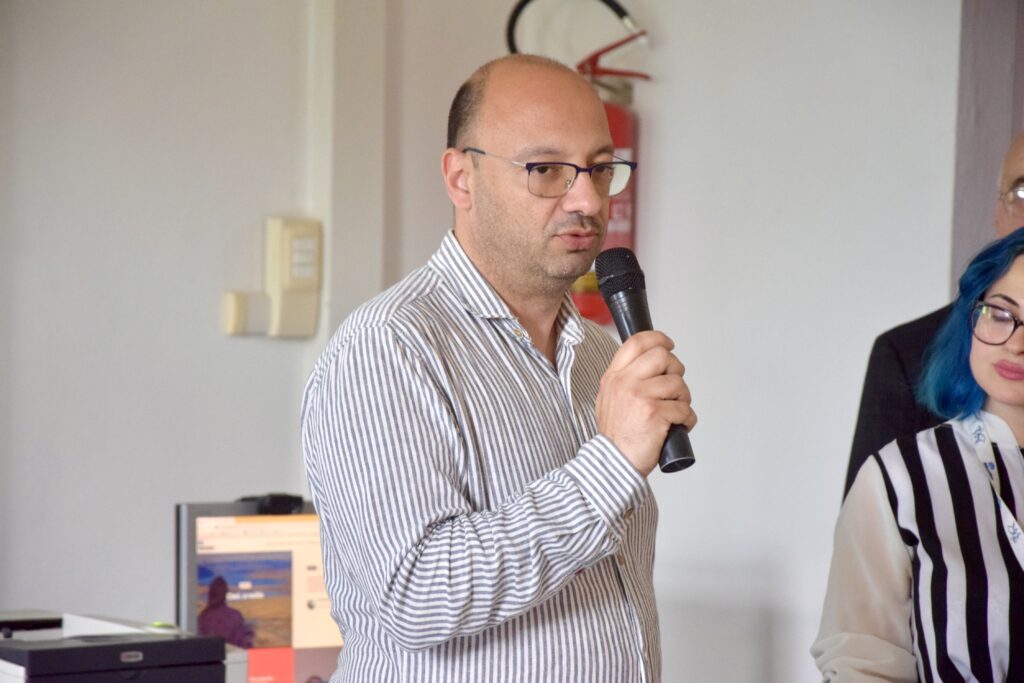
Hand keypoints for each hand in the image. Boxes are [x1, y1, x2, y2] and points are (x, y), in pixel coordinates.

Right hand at [595, 331, 695, 475]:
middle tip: (673, 389)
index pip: (637, 342)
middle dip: (676, 371)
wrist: (612, 463)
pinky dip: (687, 419)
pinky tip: (678, 426)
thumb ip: (627, 378)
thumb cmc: (617, 435)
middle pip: (663, 357)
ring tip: (673, 413)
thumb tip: (653, 364)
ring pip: (678, 383)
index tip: (669, 345)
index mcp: (614, 376)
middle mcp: (625, 382)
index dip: (658, 339)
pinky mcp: (655, 413)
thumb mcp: (610, 398)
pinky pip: (685, 408)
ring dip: (683, 399)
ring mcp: (640, 396)